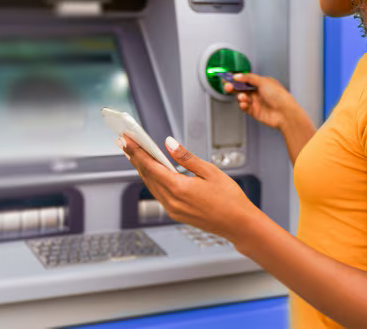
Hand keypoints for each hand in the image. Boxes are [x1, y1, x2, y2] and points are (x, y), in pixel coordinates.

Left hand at [118, 135, 259, 240]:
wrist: (239, 225)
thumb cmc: (230, 200)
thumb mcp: (210, 171)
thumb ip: (186, 157)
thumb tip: (169, 144)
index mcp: (179, 189)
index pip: (150, 167)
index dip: (137, 152)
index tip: (128, 141)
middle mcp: (172, 202)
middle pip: (147, 176)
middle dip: (136, 158)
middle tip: (127, 143)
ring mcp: (173, 210)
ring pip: (151, 186)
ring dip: (142, 169)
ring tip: (135, 154)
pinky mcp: (177, 214)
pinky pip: (159, 194)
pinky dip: (153, 180)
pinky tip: (153, 172)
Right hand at [224, 73, 296, 129]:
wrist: (285, 113)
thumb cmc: (280, 96)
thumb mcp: (263, 82)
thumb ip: (249, 78)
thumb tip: (238, 76)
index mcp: (262, 83)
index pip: (246, 79)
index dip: (237, 79)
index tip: (228, 78)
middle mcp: (259, 92)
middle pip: (242, 89)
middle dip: (234, 87)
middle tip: (227, 86)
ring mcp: (257, 102)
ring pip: (242, 98)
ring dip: (240, 97)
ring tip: (243, 97)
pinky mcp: (255, 111)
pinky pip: (245, 107)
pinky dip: (243, 105)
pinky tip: (244, 104)